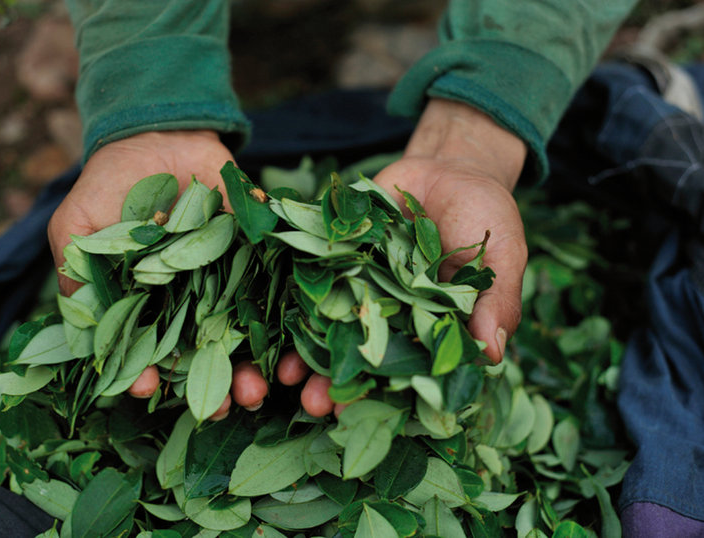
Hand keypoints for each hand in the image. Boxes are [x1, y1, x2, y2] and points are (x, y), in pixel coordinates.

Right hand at [48, 131, 267, 414]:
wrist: (157, 136)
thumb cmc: (109, 185)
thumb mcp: (77, 228)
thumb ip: (77, 278)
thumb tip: (80, 333)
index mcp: (147, 306)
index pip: (151, 354)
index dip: (149, 375)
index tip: (149, 391)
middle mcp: (189, 302)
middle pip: (204, 355)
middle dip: (213, 385)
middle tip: (222, 407)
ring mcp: (226, 281)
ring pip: (243, 335)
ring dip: (252, 367)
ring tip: (257, 389)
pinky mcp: (257, 256)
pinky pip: (274, 289)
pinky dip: (285, 318)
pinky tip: (291, 347)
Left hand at [277, 98, 528, 415]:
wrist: (449, 166)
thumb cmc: (484, 215)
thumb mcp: (502, 255)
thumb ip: (496, 302)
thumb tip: (494, 354)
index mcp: (429, 326)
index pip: (404, 371)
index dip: (382, 396)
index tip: (360, 417)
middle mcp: (389, 312)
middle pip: (359, 357)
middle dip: (335, 382)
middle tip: (314, 405)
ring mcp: (359, 284)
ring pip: (327, 325)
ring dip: (306, 351)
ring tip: (286, 376)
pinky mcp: (336, 254)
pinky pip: (309, 276)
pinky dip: (289, 296)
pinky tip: (270, 317)